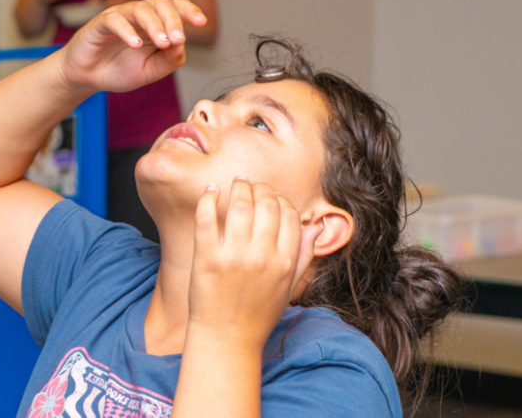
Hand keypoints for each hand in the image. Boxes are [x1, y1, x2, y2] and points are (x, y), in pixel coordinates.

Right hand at [56, 0, 206, 93]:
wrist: (86, 78)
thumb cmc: (117, 71)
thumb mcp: (150, 72)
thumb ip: (168, 61)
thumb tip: (182, 46)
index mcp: (154, 23)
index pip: (175, 7)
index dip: (189, 10)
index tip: (201, 22)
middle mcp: (139, 16)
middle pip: (161, 3)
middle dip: (173, 20)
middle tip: (178, 39)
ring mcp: (119, 16)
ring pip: (140, 8)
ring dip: (154, 24)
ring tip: (162, 42)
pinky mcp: (99, 23)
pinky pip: (115, 20)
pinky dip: (127, 30)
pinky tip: (135, 44)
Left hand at [188, 178, 320, 349]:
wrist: (226, 339)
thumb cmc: (257, 315)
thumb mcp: (288, 288)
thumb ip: (302, 256)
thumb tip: (315, 227)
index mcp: (284, 262)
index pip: (289, 215)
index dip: (281, 199)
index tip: (271, 196)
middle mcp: (262, 256)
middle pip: (266, 205)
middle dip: (260, 189)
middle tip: (252, 184)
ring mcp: (233, 257)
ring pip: (239, 205)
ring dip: (238, 188)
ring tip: (236, 183)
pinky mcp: (206, 259)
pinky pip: (207, 219)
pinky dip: (208, 199)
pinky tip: (210, 192)